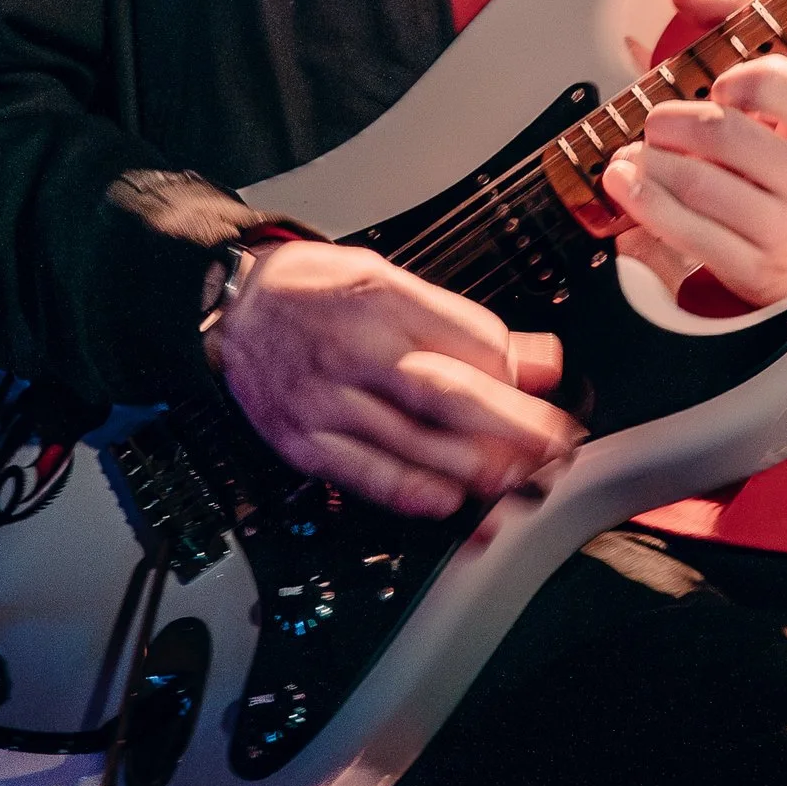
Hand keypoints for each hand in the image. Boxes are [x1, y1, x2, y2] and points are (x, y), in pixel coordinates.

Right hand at [211, 238, 581, 517]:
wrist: (231, 308)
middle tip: (555, 448)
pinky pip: (362, 474)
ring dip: (474, 467)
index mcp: (384, 301)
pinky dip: (409, 490)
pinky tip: (447, 500)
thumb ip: (468, 327)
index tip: (549, 394)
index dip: (516, 374)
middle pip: (448, 393)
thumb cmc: (315, 294)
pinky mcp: (303, 440)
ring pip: (413, 440)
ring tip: (518, 480)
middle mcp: (356, 351)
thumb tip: (540, 360)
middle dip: (513, 427)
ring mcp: (326, 400)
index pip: (470, 341)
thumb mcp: (392, 284)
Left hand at [604, 0, 786, 307]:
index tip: (717, 90)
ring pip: (696, 182)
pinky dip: (643, 202)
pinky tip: (626, 184)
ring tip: (636, 155)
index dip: (731, 80)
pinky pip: (685, 232)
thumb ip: (743, 26)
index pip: (774, 83)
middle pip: (722, 134)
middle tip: (656, 123)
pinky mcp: (755, 270)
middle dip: (671, 123)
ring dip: (649, 162)